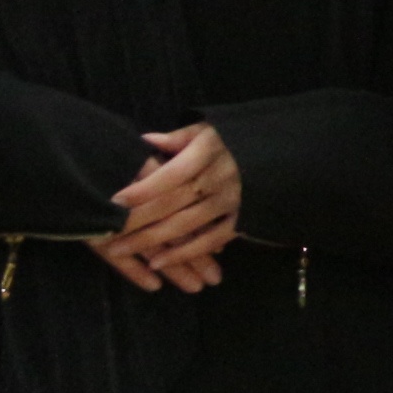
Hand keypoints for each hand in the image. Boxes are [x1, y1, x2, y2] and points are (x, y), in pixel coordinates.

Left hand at [91, 122, 241, 293]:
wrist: (287, 154)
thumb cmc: (237, 142)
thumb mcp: (211, 130)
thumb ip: (178, 138)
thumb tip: (145, 140)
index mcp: (210, 153)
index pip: (172, 173)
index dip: (144, 188)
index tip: (115, 199)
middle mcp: (221, 178)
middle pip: (173, 202)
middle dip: (137, 219)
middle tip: (106, 231)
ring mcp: (232, 202)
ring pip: (187, 225)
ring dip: (152, 240)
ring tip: (121, 249)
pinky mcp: (242, 221)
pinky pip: (210, 241)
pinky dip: (184, 254)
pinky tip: (157, 263)